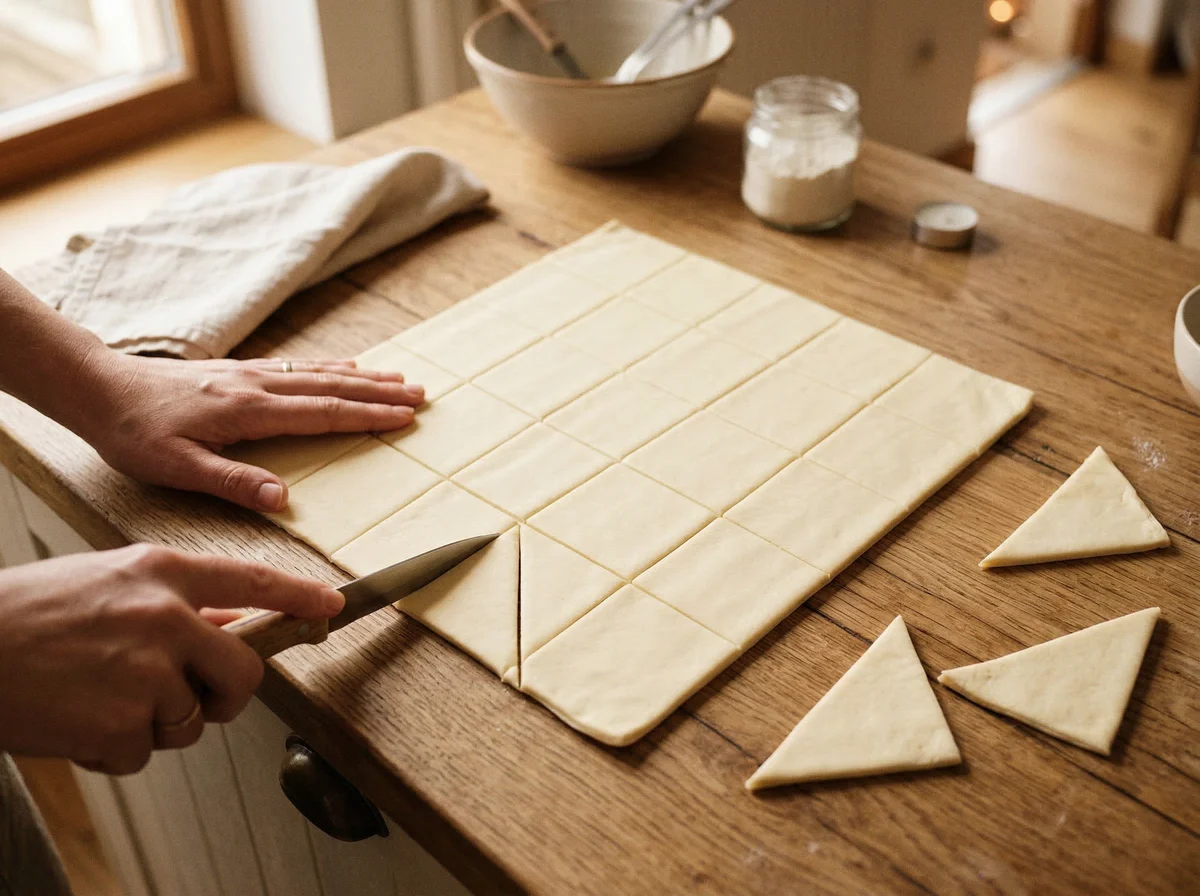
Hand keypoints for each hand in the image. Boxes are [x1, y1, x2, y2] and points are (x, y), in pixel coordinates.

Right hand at [0, 544, 344, 774]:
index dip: (299, 596)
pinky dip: (115, 749)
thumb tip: (231, 620)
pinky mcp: (120, 723)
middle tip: (195, 697)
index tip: (332, 607)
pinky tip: (78, 720)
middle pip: (243, 671)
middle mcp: (164, 616)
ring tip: (99, 697)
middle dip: (226, 694)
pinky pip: (145, 752)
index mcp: (160, 572)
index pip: (253, 580)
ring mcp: (145, 671)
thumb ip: (172, 599)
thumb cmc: (26, 615)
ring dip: (155, 723)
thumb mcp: (106, 580)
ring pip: (192, 719)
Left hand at [74, 352, 423, 511]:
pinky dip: (329, 366)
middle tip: (421, 394)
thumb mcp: (176, 468)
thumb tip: (282, 499)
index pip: (322, 414)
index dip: (367, 416)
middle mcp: (256, 386)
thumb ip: (232, 482)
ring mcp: (248, 374)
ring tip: (398, 378)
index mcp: (248, 412)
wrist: (98, 387)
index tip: (404, 417)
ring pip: (318, 373)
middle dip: (379, 392)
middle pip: (331, 387)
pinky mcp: (236, 371)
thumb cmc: (133, 433)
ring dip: (363, 377)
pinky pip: (296, 366)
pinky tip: (343, 366)